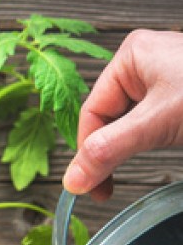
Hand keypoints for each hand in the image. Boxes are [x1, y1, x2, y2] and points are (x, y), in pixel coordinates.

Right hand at [63, 29, 182, 200]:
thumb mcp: (158, 123)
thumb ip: (110, 151)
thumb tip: (72, 180)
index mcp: (132, 56)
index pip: (91, 112)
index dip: (87, 152)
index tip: (91, 186)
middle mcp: (145, 63)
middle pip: (107, 119)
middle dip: (109, 153)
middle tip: (108, 188)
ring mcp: (166, 79)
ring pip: (129, 124)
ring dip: (128, 150)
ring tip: (135, 168)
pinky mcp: (181, 96)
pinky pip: (152, 123)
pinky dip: (149, 143)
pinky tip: (159, 152)